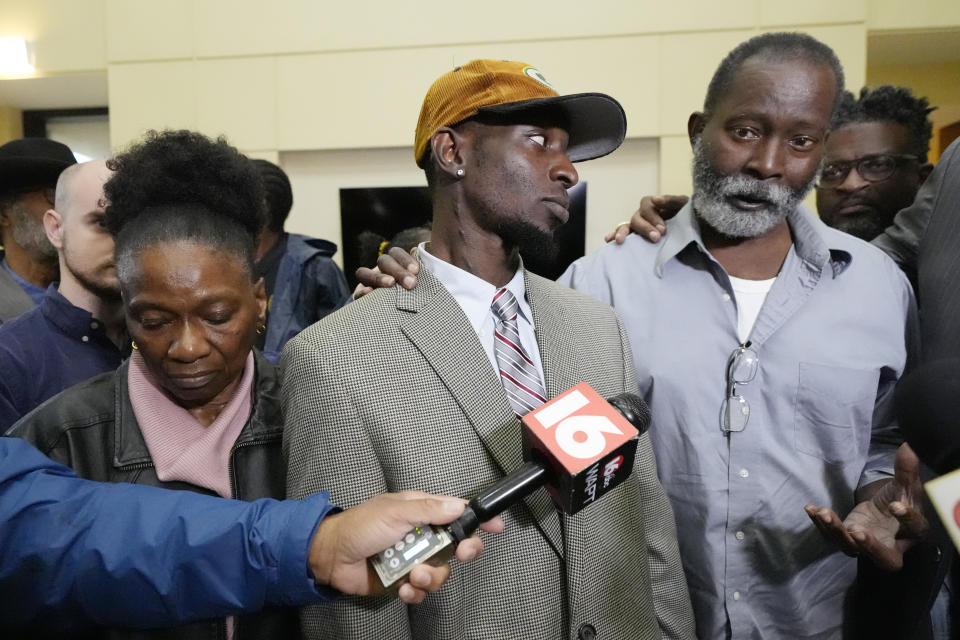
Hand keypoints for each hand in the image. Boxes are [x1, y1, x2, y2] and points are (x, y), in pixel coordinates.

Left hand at [308, 491, 503, 602]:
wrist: (332, 557)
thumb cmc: (362, 525)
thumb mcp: (397, 510)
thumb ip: (430, 509)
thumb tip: (459, 506)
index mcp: (423, 512)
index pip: (457, 512)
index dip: (478, 519)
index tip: (496, 526)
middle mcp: (423, 535)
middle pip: (458, 546)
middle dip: (464, 551)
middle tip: (461, 553)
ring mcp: (414, 558)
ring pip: (442, 572)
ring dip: (432, 575)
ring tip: (413, 573)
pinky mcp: (404, 580)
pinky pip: (423, 590)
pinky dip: (415, 590)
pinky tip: (403, 586)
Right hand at [353, 247, 420, 299]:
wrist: (400, 320)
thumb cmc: (417, 297)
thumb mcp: (420, 284)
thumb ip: (420, 272)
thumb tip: (416, 251)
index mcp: (395, 264)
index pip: (396, 253)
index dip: (405, 259)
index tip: (416, 270)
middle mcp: (380, 271)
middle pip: (383, 261)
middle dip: (398, 271)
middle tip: (411, 283)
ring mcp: (368, 283)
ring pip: (365, 273)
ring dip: (378, 277)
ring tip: (391, 284)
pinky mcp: (360, 298)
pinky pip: (357, 292)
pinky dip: (362, 292)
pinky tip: (370, 292)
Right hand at [604, 195, 687, 243]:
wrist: (693, 230)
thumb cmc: (687, 215)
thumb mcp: (684, 205)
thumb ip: (672, 200)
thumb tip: (656, 199)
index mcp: (654, 204)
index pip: (647, 206)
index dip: (653, 217)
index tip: (662, 229)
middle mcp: (643, 214)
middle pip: (636, 218)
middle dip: (645, 228)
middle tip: (656, 238)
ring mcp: (638, 226)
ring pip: (626, 226)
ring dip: (623, 232)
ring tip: (620, 240)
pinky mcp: (636, 237)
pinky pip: (623, 235)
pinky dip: (614, 235)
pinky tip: (609, 240)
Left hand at [804, 443, 927, 570]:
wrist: (886, 509)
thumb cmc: (900, 499)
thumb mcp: (905, 484)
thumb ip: (907, 470)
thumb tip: (908, 447)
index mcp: (913, 532)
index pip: (914, 529)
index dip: (906, 518)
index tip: (895, 505)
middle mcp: (891, 546)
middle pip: (883, 558)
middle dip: (869, 546)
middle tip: (857, 531)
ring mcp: (865, 546)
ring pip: (850, 548)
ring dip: (836, 531)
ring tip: (824, 513)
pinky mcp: (846, 538)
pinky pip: (831, 536)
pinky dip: (820, 524)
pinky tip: (811, 508)